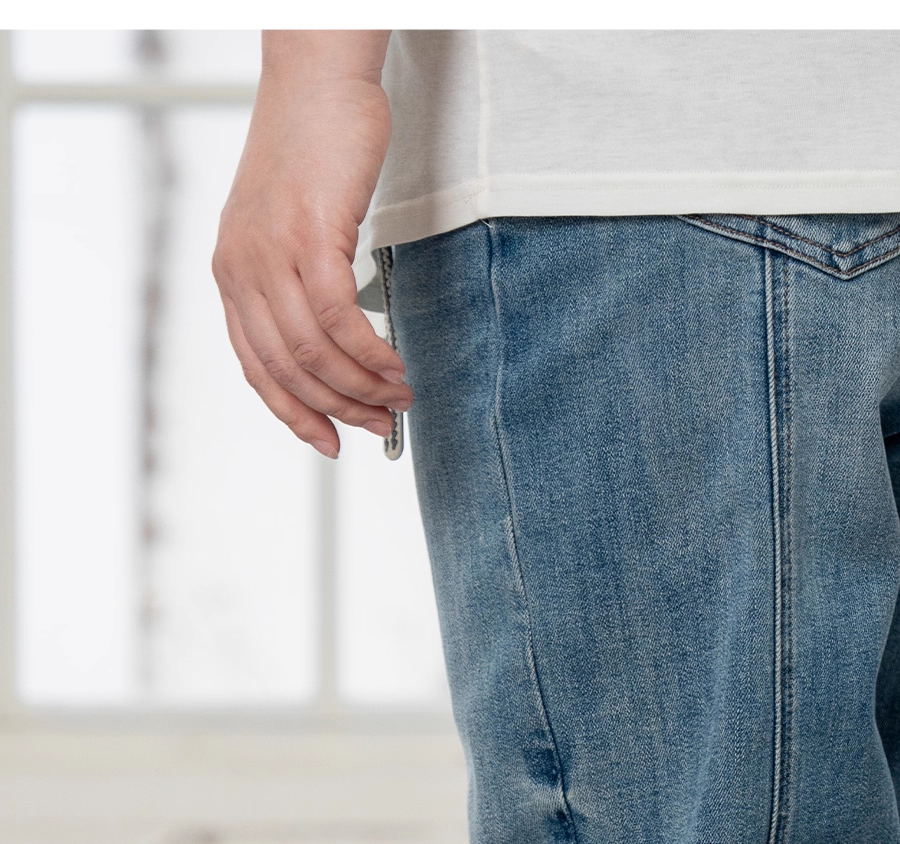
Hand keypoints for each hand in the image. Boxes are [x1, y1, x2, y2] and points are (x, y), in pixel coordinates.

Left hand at [213, 31, 410, 457]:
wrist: (319, 78)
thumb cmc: (314, 146)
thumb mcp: (290, 225)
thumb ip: (295, 282)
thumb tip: (330, 342)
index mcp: (231, 271)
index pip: (256, 367)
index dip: (295, 414)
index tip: (330, 440)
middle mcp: (240, 267)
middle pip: (289, 369)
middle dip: (339, 408)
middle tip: (380, 422)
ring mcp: (270, 252)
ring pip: (315, 351)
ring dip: (363, 385)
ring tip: (398, 395)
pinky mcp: (308, 236)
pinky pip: (340, 319)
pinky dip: (371, 352)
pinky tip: (393, 362)